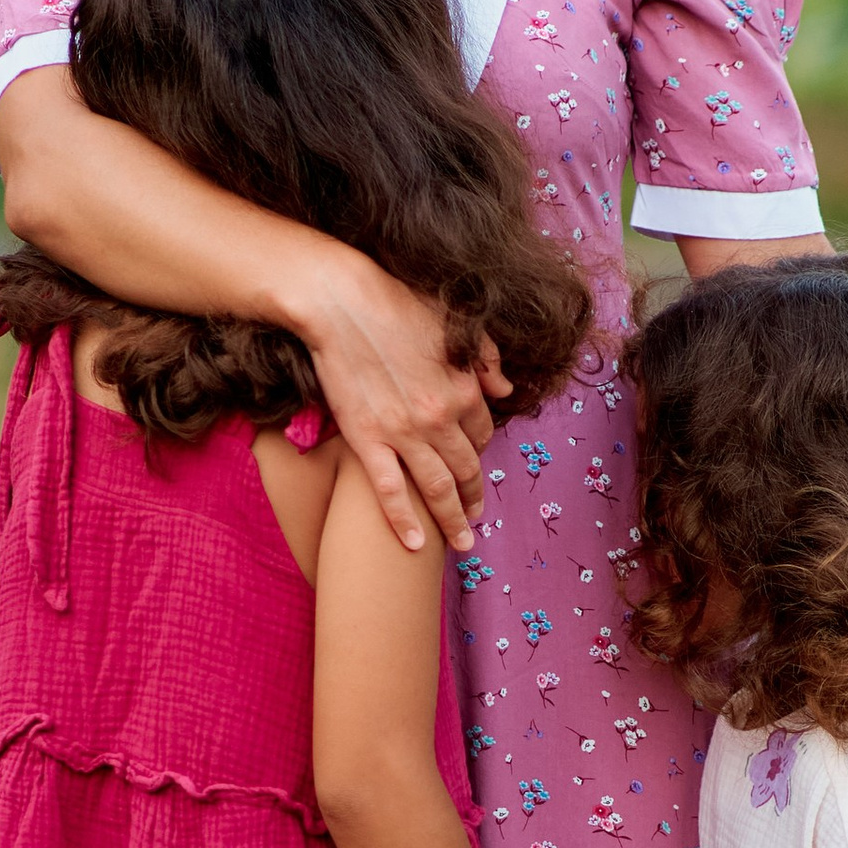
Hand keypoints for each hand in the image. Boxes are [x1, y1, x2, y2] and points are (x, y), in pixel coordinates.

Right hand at [301, 259, 502, 554]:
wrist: (341, 302)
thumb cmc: (395, 303)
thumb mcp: (455, 322)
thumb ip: (485, 357)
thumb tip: (505, 390)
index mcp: (464, 388)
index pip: (482, 432)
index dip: (480, 449)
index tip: (473, 459)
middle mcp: (441, 417)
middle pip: (467, 467)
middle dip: (475, 496)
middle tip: (477, 515)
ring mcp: (404, 433)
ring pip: (438, 488)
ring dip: (453, 520)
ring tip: (461, 542)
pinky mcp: (368, 441)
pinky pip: (390, 492)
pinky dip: (403, 522)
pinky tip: (413, 545)